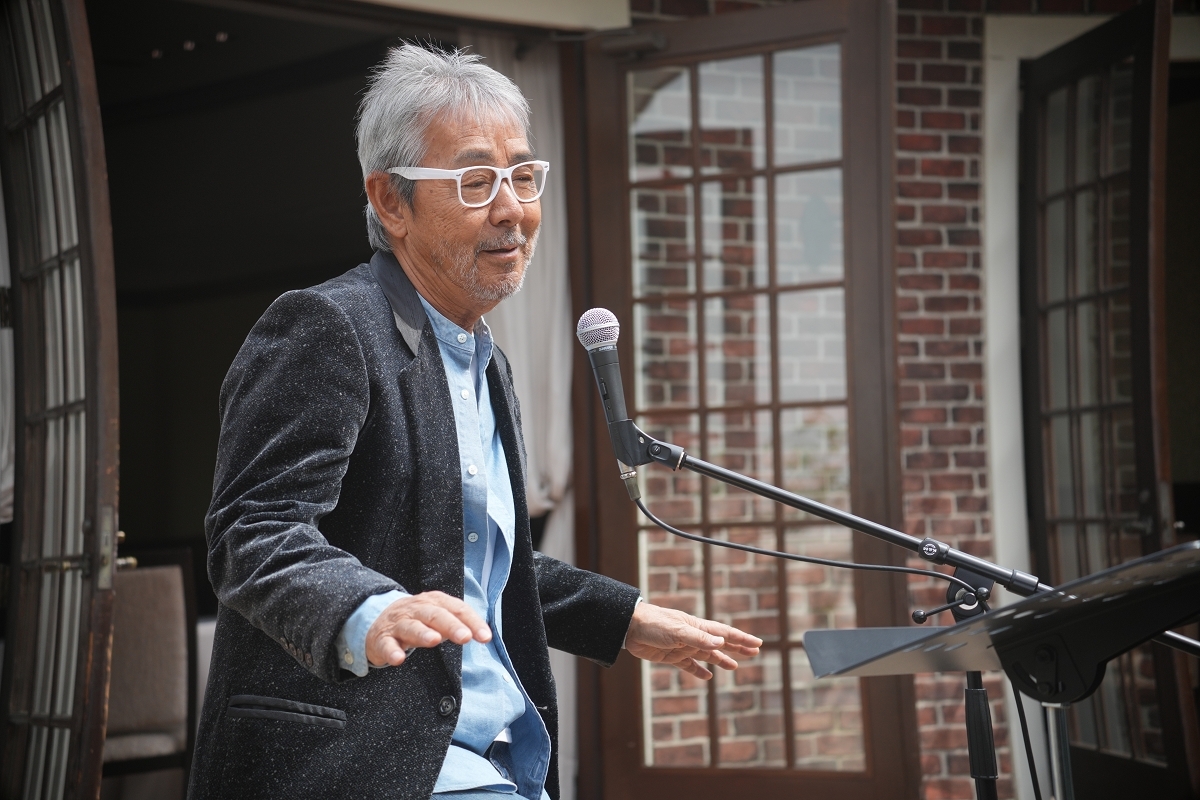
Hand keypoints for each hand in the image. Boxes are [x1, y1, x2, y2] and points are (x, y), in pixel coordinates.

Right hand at [365, 591, 490, 666]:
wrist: (378, 619)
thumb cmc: (417, 620)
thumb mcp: (438, 617)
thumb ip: (459, 624)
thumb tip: (482, 635)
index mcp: (434, 602)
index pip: (456, 609)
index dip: (472, 621)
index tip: (485, 637)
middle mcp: (417, 609)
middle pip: (435, 615)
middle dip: (451, 625)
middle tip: (465, 637)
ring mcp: (398, 624)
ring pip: (411, 627)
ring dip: (423, 633)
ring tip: (435, 640)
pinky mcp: (382, 639)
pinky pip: (386, 645)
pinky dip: (392, 651)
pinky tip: (399, 659)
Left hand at [624, 602, 761, 679]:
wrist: (629, 628)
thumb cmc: (654, 624)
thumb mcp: (677, 632)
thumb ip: (699, 638)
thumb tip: (721, 643)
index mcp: (697, 628)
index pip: (725, 634)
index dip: (742, 639)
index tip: (758, 643)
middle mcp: (693, 637)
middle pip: (720, 644)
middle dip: (738, 648)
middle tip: (754, 652)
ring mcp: (683, 647)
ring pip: (707, 655)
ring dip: (721, 660)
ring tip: (734, 666)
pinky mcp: (671, 656)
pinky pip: (689, 666)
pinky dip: (699, 671)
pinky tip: (707, 677)